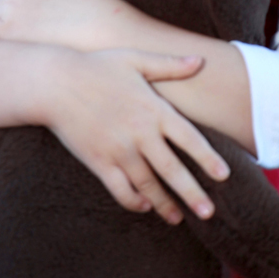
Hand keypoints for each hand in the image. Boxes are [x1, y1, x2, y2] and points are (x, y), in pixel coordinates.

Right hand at [41, 47, 229, 224]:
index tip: (223, 175)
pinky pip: (120, 189)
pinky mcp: (99, 162)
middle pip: (172, 170)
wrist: (54, 82)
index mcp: (153, 109)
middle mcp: (140, 133)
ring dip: (164, 204)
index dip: (207, 158)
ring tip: (177, 218)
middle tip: (209, 213)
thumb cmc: (96, 66)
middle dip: (192, 194)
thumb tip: (201, 60)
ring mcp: (118, 150)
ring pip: (148, 184)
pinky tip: (144, 205)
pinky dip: (134, 201)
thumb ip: (169, 65)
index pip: (189, 139)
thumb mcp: (135, 59)